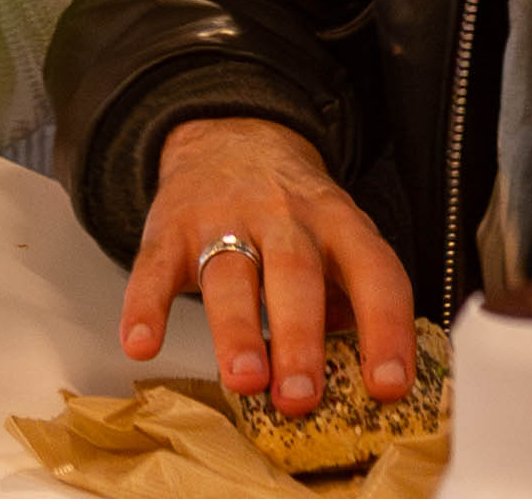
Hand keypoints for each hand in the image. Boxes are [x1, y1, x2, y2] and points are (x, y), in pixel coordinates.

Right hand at [122, 115, 416, 418]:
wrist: (230, 134)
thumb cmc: (292, 213)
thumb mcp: (337, 238)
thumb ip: (350, 301)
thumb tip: (360, 377)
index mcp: (338, 223)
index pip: (375, 272)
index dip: (386, 328)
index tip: (389, 385)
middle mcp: (285, 217)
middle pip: (296, 274)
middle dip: (300, 338)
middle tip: (302, 397)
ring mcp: (224, 220)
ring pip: (230, 274)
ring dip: (237, 331)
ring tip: (245, 381)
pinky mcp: (169, 229)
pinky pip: (154, 268)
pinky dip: (144, 308)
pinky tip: (142, 346)